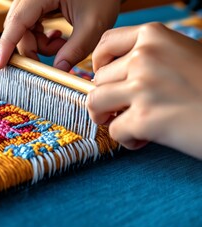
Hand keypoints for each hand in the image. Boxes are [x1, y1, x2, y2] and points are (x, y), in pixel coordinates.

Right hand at [0, 0, 119, 71]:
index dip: (6, 45)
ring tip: (63, 44)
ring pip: (24, 30)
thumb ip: (75, 49)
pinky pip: (31, 26)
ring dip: (40, 45)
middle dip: (32, 49)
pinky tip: (58, 37)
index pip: (17, 22)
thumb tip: (57, 71)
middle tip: (50, 62)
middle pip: (18, 28)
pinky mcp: (36, 4)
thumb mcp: (94, 24)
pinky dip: (42, 38)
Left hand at [88, 22, 201, 158]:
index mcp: (154, 36)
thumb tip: (113, 74)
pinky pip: (113, 130)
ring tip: (127, 123)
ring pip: (95, 103)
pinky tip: (145, 138)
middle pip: (99, 79)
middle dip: (108, 97)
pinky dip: (127, 139)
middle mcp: (144, 57)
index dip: (99, 63)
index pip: (105, 44)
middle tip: (127, 108)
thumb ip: (149, 57)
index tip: (105, 76)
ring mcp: (142, 87)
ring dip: (107, 117)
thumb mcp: (182, 55)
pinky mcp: (144, 119)